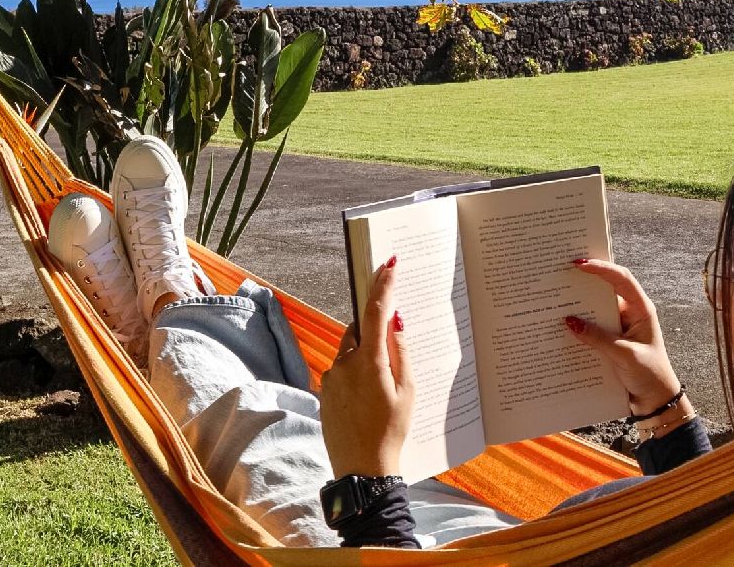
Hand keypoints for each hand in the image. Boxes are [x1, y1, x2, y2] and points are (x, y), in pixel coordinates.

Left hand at [320, 256, 414, 477]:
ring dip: (366, 354)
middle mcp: (345, 363)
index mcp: (369, 361)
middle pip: (360, 329)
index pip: (376, 311)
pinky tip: (370, 397)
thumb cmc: (391, 431)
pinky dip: (357, 372)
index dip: (383, 285)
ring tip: (384, 383)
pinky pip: (343, 370)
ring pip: (351, 350)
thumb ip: (402, 352)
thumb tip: (396, 322)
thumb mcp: (408, 392)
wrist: (361, 469)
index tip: (389, 263)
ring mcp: (332, 377)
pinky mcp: (326, 391)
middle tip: (392, 341)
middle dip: (375, 328)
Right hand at [566, 258, 683, 415]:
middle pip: (605, 289)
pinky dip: (579, 325)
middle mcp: (630, 313)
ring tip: (555, 297)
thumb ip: (598, 338)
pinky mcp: (610, 340)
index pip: (621, 279)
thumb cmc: (649, 375)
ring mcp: (619, 326)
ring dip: (578, 304)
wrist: (656, 402)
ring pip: (595, 308)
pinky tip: (561, 325)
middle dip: (585, 281)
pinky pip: (592, 326)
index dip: (601, 268)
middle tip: (561, 273)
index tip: (579, 264)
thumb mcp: (624, 355)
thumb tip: (569, 321)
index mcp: (641, 309)